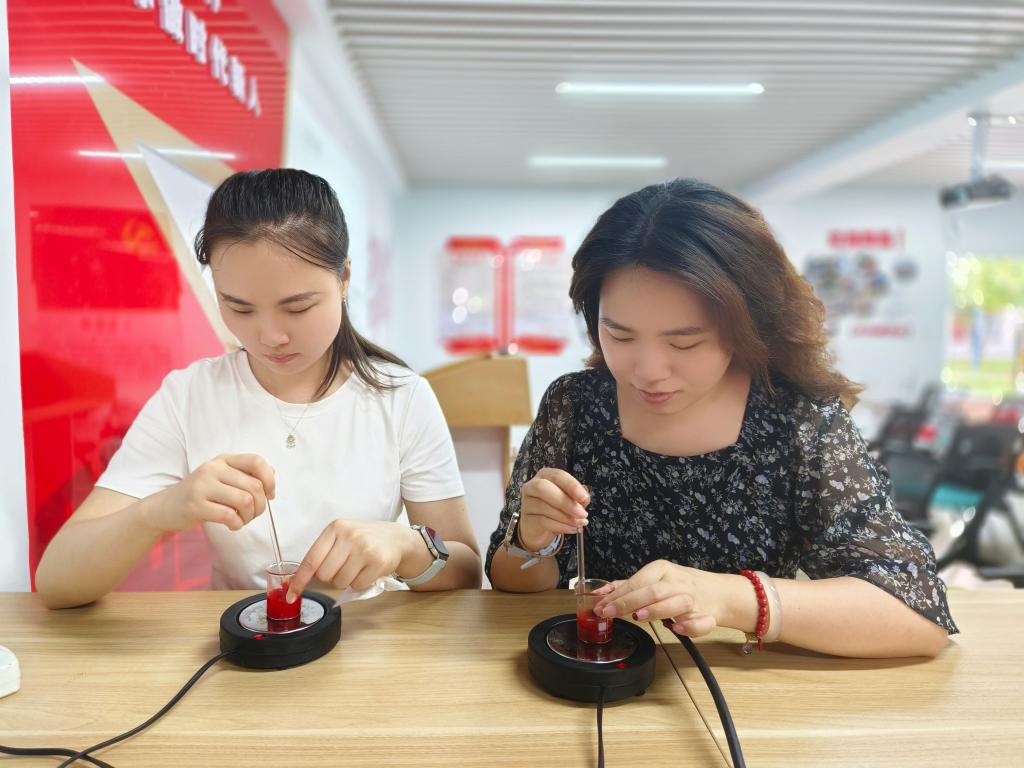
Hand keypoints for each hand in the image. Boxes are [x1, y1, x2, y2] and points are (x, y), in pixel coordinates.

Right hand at [149, 453, 274, 533]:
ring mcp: (202, 486)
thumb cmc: (201, 494)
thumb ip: (246, 474)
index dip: (270, 479)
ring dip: (249, 516)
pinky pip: (229, 516)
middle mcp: (213, 469)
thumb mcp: (222, 478)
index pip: (256, 461)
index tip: (270, 494)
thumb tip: (272, 473)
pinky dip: (237, 524)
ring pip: (244, 501)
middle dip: (261, 505)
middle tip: (253, 513)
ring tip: (242, 519)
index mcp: (223, 460)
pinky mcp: (195, 505)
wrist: (165, 507)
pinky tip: (232, 524)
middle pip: (254, 486)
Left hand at [287, 520, 412, 599]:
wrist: (395, 538)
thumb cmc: (364, 540)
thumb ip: (322, 554)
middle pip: (324, 575)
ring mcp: (364, 548)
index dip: (300, 580)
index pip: (311, 559)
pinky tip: (367, 571)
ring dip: (346, 581)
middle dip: (331, 577)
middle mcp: (349, 536)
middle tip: (343, 567)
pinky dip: (360, 583)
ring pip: (340, 582)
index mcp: (335, 528)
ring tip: (357, 568)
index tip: (291, 595)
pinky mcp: (378, 562)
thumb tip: (297, 582)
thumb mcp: (341, 537)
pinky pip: (357, 585)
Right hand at [517, 468, 589, 550]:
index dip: (571, 485)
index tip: (583, 497)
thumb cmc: (556, 508)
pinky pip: (543, 521)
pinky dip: (561, 526)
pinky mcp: (527, 519)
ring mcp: (527, 502)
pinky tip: (571, 529)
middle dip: (565, 501)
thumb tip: (585, 497)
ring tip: (579, 523)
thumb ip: (579, 497)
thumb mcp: (570, 500)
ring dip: (566, 517)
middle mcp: (533, 486)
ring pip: (544, 507)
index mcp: (545, 476)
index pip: (557, 475)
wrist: (539, 527)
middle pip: (543, 488)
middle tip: (582, 513)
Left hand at [591, 560, 720, 636]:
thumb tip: (601, 594)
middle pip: (652, 591)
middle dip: (628, 602)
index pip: (636, 582)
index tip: (601, 606)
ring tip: (638, 616)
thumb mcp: (653, 579)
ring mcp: (693, 599)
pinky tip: (676, 627)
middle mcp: (677, 582)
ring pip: (675, 603)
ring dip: (656, 610)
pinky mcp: (707, 615)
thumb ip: (628, 587)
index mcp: (662, 569)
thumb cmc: (679, 586)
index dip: (617, 596)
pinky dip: (689, 626)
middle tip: (610, 613)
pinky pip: (700, 622)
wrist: (718, 592)